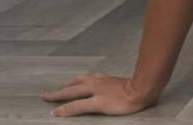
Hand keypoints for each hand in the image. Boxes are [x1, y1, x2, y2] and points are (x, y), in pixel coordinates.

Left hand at [41, 73, 155, 116]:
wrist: (144, 88)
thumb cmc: (140, 86)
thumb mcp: (127, 83)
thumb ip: (118, 85)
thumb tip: (117, 89)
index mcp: (105, 79)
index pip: (85, 79)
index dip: (74, 83)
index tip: (66, 85)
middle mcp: (98, 82)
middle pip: (75, 85)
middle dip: (61, 89)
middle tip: (47, 93)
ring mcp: (97, 92)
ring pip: (73, 92)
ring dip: (59, 95)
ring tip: (48, 98)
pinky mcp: (98, 102)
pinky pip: (77, 106)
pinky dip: (65, 109)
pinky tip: (56, 112)